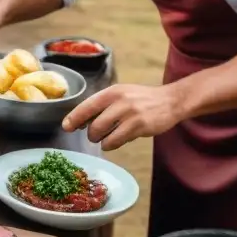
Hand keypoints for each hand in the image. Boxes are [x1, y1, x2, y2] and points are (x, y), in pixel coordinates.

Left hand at [61, 82, 183, 150]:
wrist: (170, 101)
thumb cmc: (141, 99)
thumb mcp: (121, 95)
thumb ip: (103, 105)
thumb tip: (81, 122)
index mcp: (112, 91)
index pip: (88, 105)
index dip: (74, 117)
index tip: (66, 127)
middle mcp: (120, 100)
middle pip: (95, 123)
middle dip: (91, 134)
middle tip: (94, 136)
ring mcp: (131, 114)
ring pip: (105, 133)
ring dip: (101, 141)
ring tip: (104, 140)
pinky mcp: (140, 126)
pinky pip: (118, 140)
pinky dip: (112, 144)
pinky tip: (114, 142)